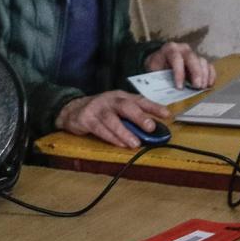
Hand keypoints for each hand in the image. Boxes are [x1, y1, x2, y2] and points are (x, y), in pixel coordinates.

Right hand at [56, 90, 172, 149]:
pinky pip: (99, 129)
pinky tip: (119, 144)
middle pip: (126, 106)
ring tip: (135, 143)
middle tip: (151, 127)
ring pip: (112, 119)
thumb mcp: (117, 109)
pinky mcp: (86, 119)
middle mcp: (110, 100)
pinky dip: (110, 137)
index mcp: (121, 96)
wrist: (72, 110)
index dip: (154, 107)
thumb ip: (132, 118)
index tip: (167, 115)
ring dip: (124, 132)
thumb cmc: (101, 111)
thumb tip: (153, 130)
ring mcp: (97, 108)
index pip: (140, 100)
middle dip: (139, 117)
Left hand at [144, 41, 215, 88]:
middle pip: (192, 58)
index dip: (179, 73)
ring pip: (202, 61)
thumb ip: (158, 79)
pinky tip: (209, 84)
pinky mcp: (200, 61)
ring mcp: (193, 54)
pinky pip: (208, 66)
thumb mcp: (153, 70)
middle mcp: (183, 49)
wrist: (161, 60)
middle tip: (197, 87)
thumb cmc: (157, 66)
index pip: (176, 59)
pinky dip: (210, 75)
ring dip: (204, 75)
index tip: (180, 87)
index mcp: (170, 49)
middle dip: (196, 73)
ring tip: (202, 88)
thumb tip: (162, 96)